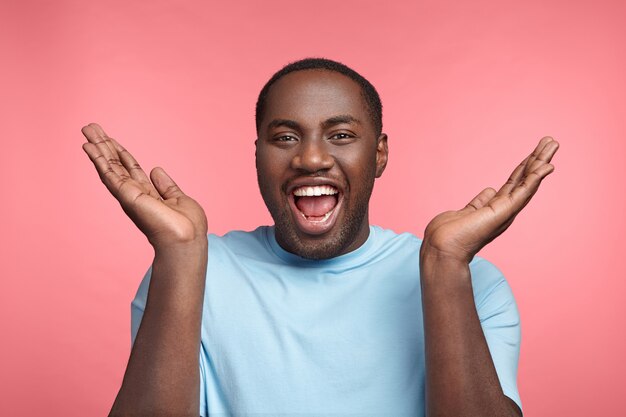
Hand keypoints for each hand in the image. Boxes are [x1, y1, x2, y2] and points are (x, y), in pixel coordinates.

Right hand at [81, 123, 207, 248]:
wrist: (185, 241)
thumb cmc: (187, 227)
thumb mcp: (179, 199)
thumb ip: (166, 186)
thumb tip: (156, 170)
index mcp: (147, 193)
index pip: (129, 168)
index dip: (119, 152)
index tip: (108, 138)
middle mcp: (134, 193)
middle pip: (115, 164)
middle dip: (103, 145)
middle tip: (89, 127)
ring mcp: (128, 194)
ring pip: (108, 166)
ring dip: (97, 147)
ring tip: (86, 129)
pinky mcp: (126, 196)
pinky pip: (109, 174)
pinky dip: (98, 159)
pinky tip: (89, 147)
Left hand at [421, 136, 558, 263]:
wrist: (442, 247)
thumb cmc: (449, 234)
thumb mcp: (467, 212)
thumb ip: (480, 202)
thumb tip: (489, 191)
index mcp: (496, 208)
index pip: (514, 183)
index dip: (525, 166)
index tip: (535, 151)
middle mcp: (505, 210)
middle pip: (525, 179)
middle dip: (538, 159)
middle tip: (551, 141)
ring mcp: (506, 211)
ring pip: (529, 182)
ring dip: (542, 162)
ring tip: (553, 144)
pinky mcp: (504, 212)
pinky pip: (523, 192)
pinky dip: (535, 178)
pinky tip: (547, 166)